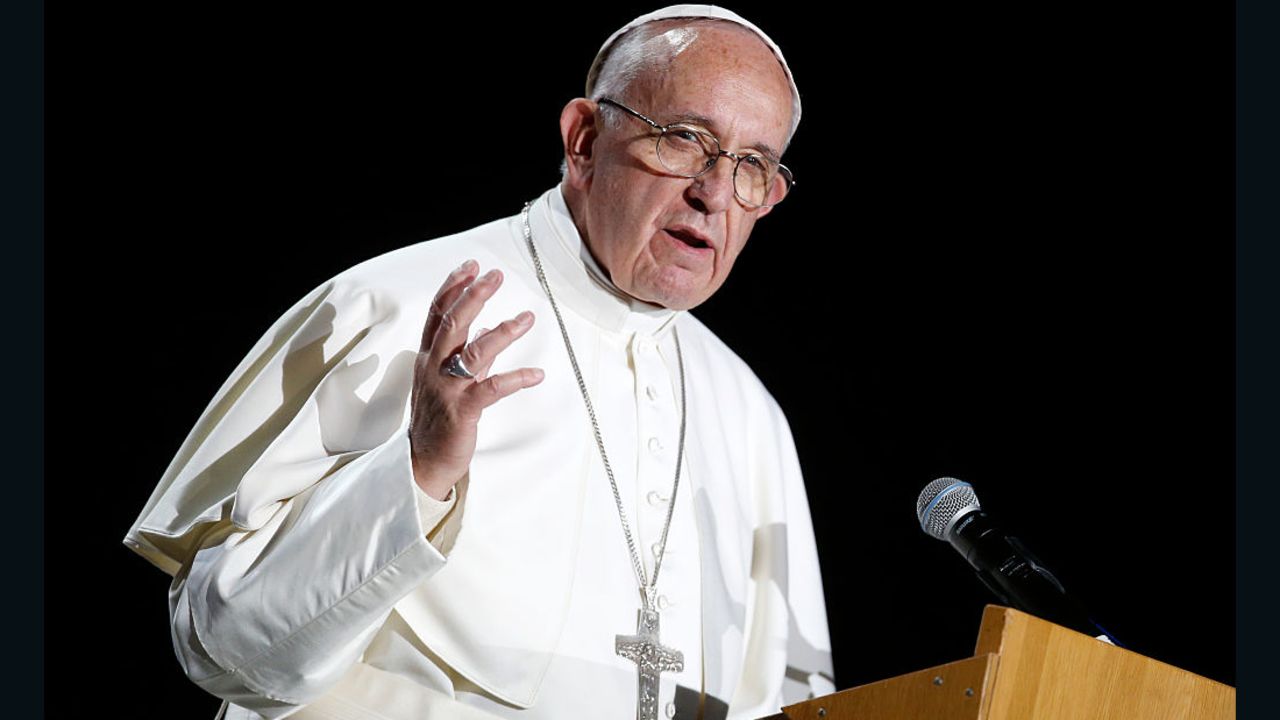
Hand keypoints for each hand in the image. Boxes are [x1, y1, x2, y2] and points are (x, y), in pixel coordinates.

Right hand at [409, 259, 543, 499]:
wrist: (422, 462)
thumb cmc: (436, 418)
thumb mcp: (444, 379)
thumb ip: (465, 352)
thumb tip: (487, 328)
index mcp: (429, 357)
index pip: (437, 314)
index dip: (454, 287)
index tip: (472, 267)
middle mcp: (434, 368)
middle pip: (453, 323)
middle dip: (474, 296)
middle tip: (496, 275)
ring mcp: (447, 389)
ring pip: (474, 352)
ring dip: (503, 332)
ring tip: (528, 318)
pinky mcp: (462, 412)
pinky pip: (491, 390)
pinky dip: (516, 379)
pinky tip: (537, 374)